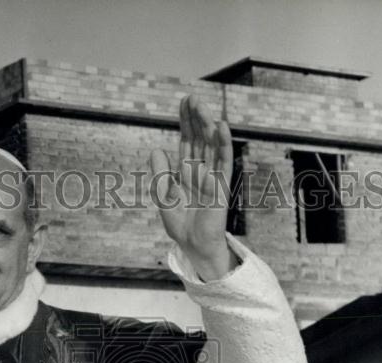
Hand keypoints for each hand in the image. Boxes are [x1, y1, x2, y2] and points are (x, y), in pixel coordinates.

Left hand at [150, 95, 234, 280]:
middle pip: (199, 140)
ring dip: (207, 126)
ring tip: (202, 106)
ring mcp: (212, 177)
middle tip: (192, 97)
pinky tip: (221, 127)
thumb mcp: (163, 196)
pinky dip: (223, 144)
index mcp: (186, 172)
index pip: (187, 142)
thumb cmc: (180, 224)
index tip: (184, 103)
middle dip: (196, 119)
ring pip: (211, 146)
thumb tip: (157, 149)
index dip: (185, 123)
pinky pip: (224, 161)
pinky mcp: (222, 185)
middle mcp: (201, 171)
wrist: (193, 245)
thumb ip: (160, 174)